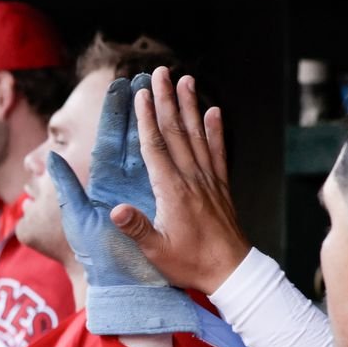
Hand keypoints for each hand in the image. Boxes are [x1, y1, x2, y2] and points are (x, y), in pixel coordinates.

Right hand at [50, 74, 196, 338]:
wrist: (232, 272)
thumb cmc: (190, 264)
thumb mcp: (157, 252)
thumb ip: (137, 229)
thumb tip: (115, 210)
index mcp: (172, 191)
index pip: (156, 147)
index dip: (147, 118)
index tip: (142, 94)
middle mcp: (192, 179)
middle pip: (176, 132)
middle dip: (167, 100)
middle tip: (161, 73)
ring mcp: (209, 181)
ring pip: (198, 135)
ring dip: (190, 106)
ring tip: (187, 80)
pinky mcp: (221, 188)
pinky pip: (218, 153)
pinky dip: (216, 131)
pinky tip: (215, 113)